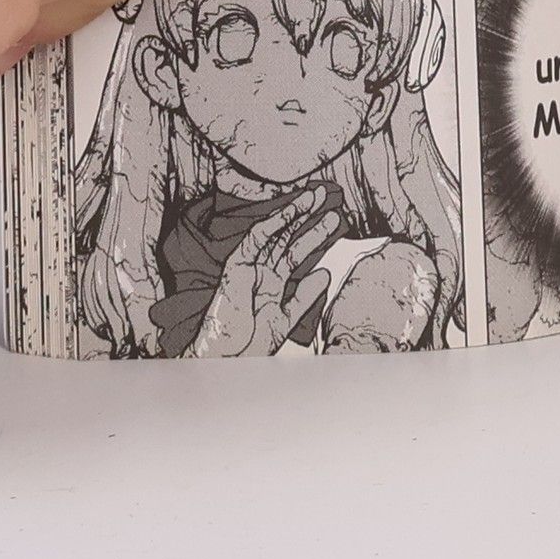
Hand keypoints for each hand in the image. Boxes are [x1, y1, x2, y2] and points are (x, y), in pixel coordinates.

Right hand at [192, 186, 341, 357]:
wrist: (225, 361)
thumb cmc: (248, 346)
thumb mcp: (285, 318)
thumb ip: (305, 296)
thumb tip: (325, 273)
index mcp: (273, 284)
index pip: (298, 253)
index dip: (316, 235)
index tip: (334, 219)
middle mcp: (262, 272)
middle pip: (289, 239)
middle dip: (308, 218)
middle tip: (328, 198)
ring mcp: (249, 267)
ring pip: (275, 234)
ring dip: (294, 213)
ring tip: (314, 197)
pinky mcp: (236, 266)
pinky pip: (255, 240)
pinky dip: (272, 224)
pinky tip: (289, 211)